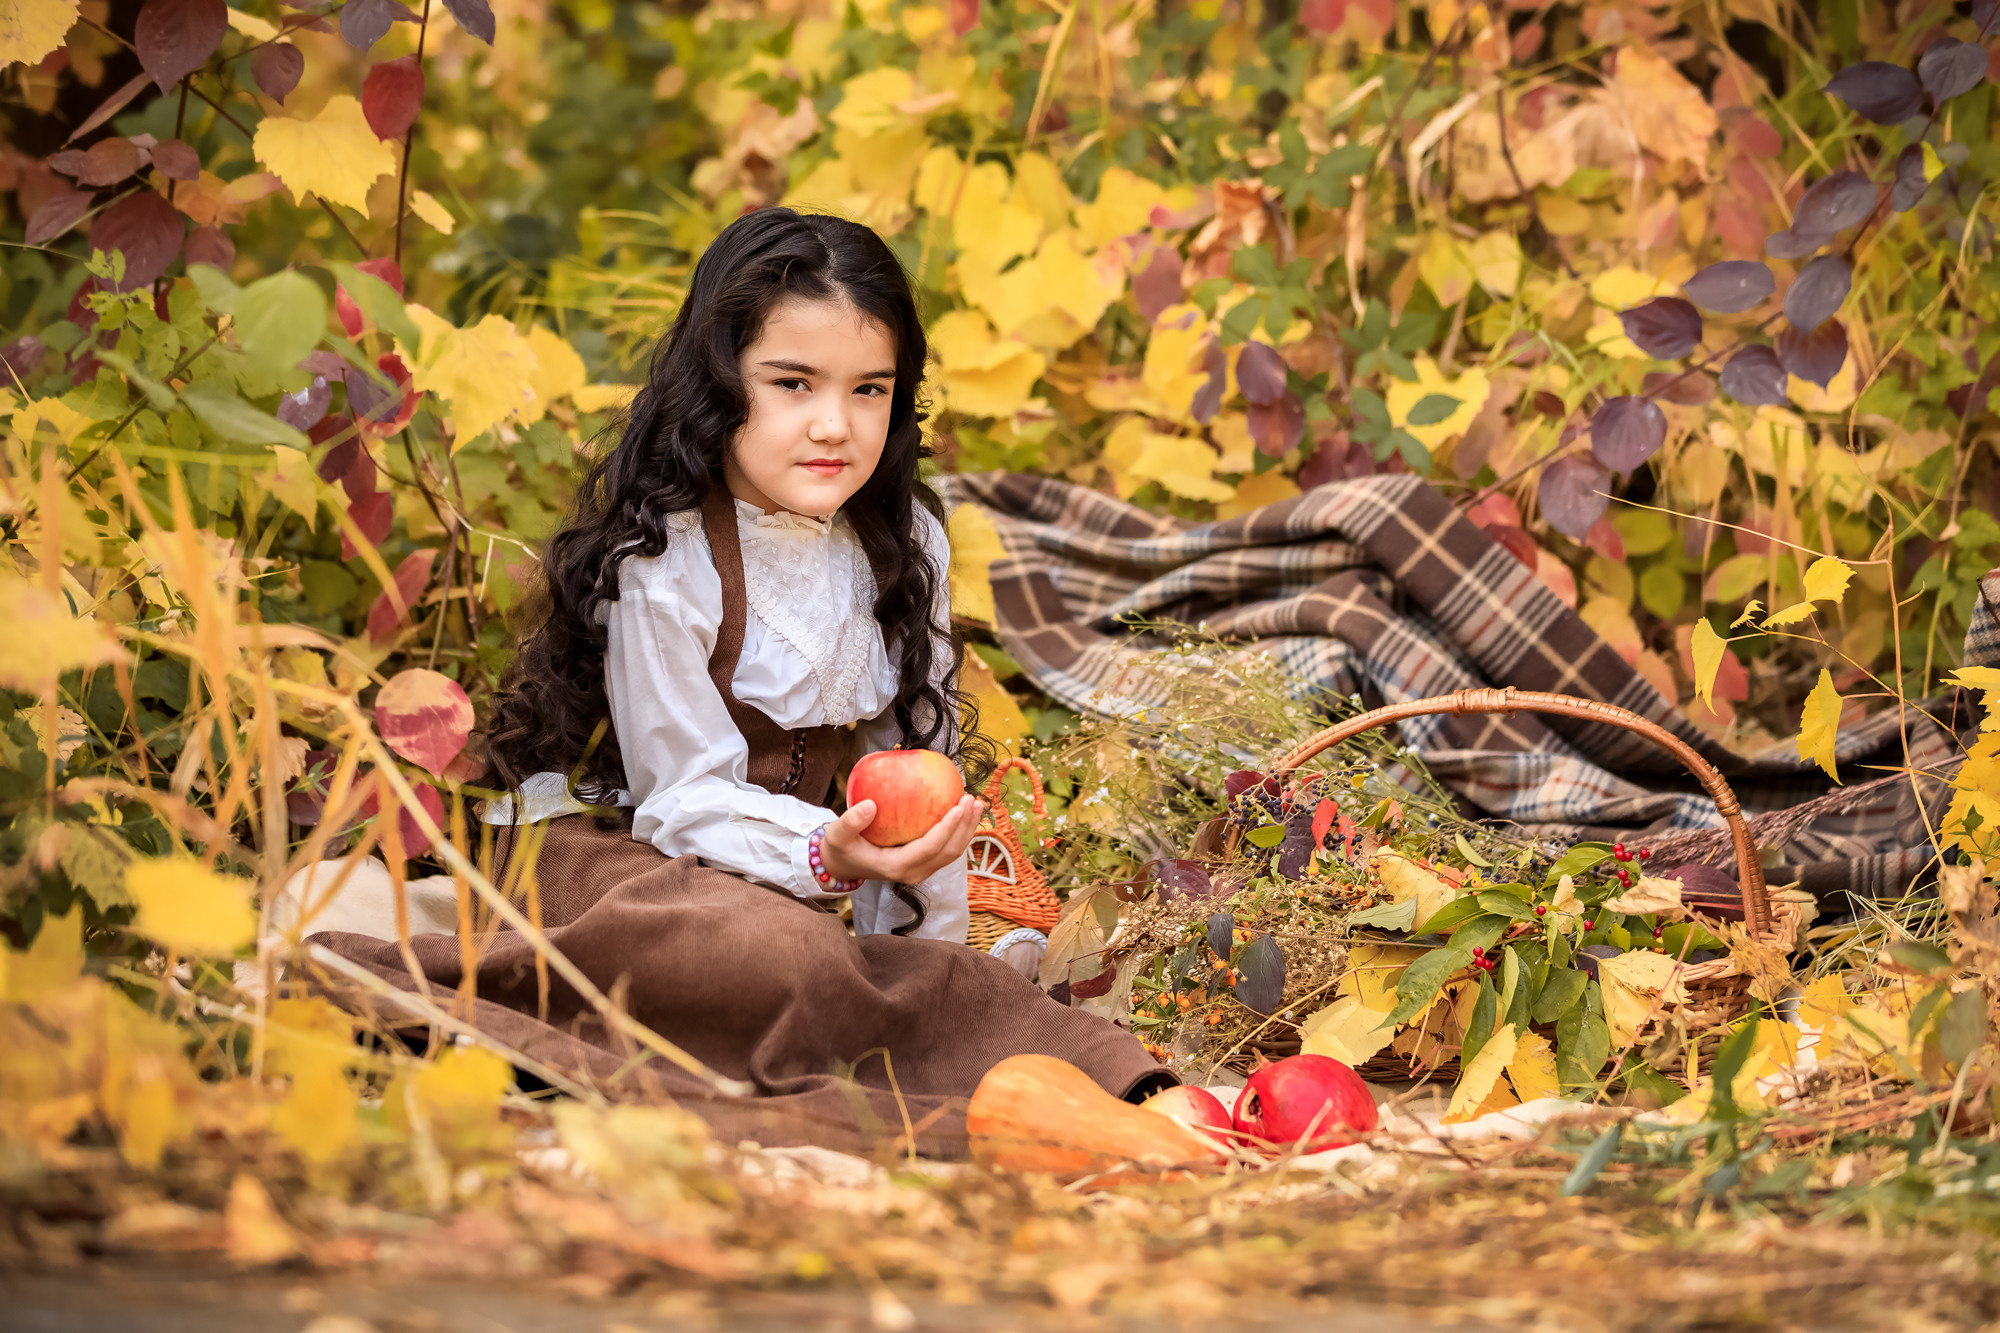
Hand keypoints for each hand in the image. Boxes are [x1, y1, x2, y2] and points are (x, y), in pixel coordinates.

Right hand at [817, 795, 982, 886]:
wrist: (843, 864)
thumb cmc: (841, 848)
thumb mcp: (838, 834)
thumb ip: (851, 821)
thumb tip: (870, 805)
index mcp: (897, 867)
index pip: (931, 848)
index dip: (948, 828)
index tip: (959, 806)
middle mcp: (914, 872)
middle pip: (950, 851)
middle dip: (965, 826)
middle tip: (972, 799)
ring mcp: (921, 870)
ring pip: (953, 852)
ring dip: (967, 828)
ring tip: (977, 803)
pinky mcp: (924, 863)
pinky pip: (946, 848)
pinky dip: (958, 830)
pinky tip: (963, 810)